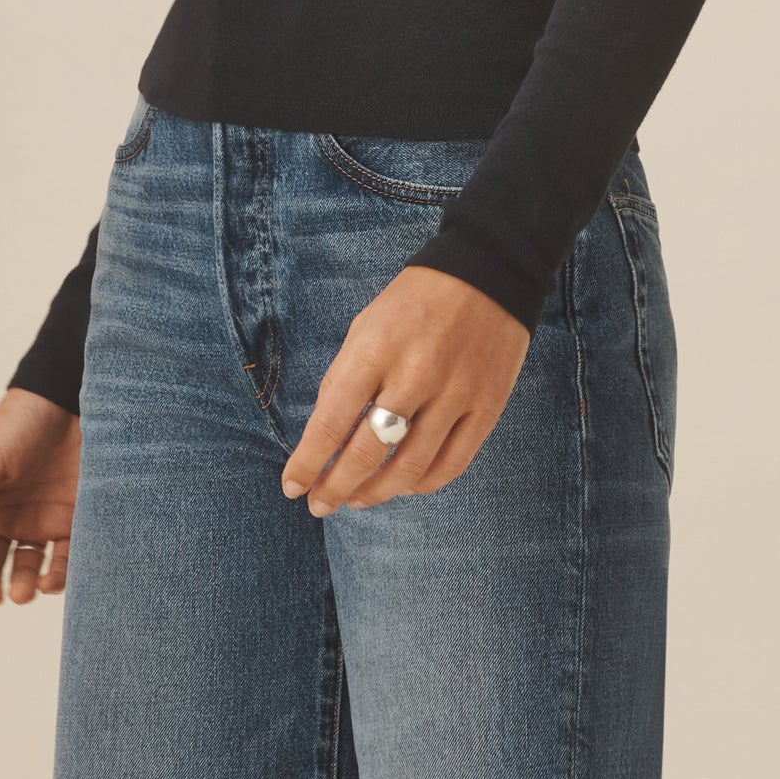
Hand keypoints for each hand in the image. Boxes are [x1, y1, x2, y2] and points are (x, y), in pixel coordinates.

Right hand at [0, 387, 80, 607]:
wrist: (71, 399)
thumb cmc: (21, 422)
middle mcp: (5, 515)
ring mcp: (38, 519)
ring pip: (25, 567)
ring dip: (21, 585)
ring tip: (23, 591)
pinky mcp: (72, 520)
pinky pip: (63, 559)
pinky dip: (56, 576)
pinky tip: (50, 581)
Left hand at [280, 265, 530, 515]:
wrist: (486, 272)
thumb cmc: (413, 302)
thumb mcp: (365, 326)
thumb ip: (344, 378)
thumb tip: (323, 437)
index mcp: (375, 349)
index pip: (332, 422)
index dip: (308, 462)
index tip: (293, 486)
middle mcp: (414, 375)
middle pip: (367, 453)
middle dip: (336, 487)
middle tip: (320, 505)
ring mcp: (455, 394)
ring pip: (409, 468)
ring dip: (376, 493)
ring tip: (356, 500)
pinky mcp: (486, 407)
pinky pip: (451, 464)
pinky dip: (422, 484)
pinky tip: (403, 485)